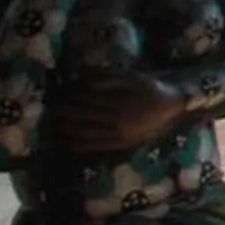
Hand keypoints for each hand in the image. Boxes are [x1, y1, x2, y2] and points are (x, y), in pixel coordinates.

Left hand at [49, 74, 185, 154]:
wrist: (173, 106)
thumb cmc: (152, 89)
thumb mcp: (133, 78)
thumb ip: (109, 79)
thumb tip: (85, 81)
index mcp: (117, 103)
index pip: (87, 102)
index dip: (71, 101)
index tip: (58, 99)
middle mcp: (115, 121)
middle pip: (84, 118)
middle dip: (66, 116)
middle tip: (51, 114)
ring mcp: (118, 134)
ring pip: (88, 133)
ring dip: (70, 131)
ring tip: (56, 128)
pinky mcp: (121, 143)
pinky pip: (98, 145)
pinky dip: (83, 145)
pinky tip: (71, 144)